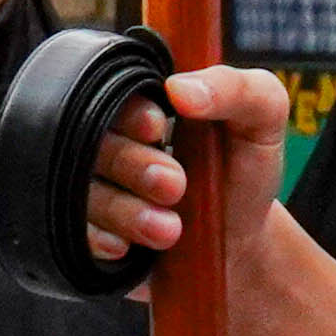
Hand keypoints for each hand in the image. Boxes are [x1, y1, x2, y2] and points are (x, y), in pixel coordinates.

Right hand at [86, 62, 289, 274]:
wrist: (240, 246)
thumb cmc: (243, 173)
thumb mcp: (262, 120)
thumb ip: (236, 90)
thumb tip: (180, 88)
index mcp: (144, 106)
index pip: (113, 93)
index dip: (129, 111)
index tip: (157, 126)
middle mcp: (113, 144)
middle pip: (91, 142)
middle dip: (133, 165)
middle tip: (176, 185)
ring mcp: (99, 189)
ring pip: (82, 191)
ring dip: (125, 210)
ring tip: (170, 229)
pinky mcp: (91, 233)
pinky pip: (74, 232)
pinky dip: (98, 239)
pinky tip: (126, 247)